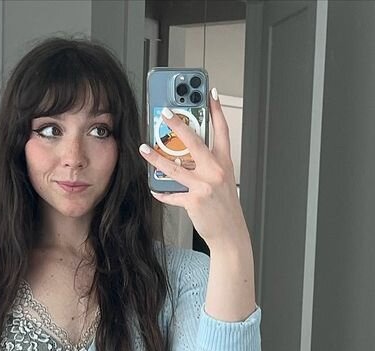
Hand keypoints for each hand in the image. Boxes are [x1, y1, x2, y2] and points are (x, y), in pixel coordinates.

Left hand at [138, 89, 251, 251]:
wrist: (230, 234)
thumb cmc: (225, 208)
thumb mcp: (223, 182)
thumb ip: (207, 166)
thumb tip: (184, 157)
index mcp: (224, 163)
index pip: (222, 130)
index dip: (217, 110)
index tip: (210, 92)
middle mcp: (215, 171)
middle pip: (194, 141)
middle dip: (178, 124)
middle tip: (165, 112)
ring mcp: (204, 185)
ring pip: (175, 166)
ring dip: (156, 156)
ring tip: (144, 148)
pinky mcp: (194, 201)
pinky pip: (172, 194)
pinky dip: (162, 192)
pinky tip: (154, 188)